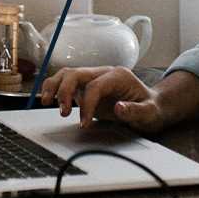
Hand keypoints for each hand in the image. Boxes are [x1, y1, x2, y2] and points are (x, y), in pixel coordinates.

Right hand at [38, 66, 168, 133]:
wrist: (152, 106)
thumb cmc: (151, 108)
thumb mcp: (150, 113)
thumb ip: (136, 111)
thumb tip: (119, 108)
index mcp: (118, 76)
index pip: (95, 86)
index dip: (87, 104)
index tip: (84, 123)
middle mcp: (104, 73)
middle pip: (76, 74)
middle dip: (65, 91)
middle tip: (62, 112)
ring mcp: (94, 78)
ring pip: (68, 74)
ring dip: (55, 86)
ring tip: (46, 102)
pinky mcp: (87, 86)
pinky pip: (66, 82)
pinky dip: (55, 89)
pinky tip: (49, 100)